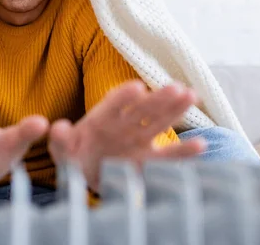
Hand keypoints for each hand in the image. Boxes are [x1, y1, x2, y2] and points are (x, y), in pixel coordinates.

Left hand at [48, 81, 205, 192]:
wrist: (84, 172)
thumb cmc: (73, 157)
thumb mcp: (62, 150)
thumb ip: (60, 140)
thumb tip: (58, 127)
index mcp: (100, 120)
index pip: (112, 106)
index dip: (123, 97)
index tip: (137, 88)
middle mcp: (122, 126)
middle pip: (142, 110)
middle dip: (158, 99)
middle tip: (176, 87)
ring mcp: (137, 141)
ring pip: (158, 123)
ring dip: (175, 110)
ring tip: (192, 96)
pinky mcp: (146, 160)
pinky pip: (167, 157)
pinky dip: (183, 153)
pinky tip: (202, 146)